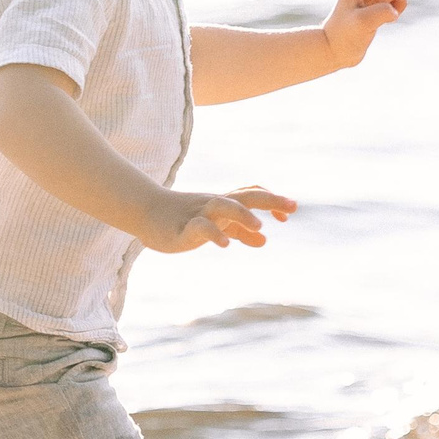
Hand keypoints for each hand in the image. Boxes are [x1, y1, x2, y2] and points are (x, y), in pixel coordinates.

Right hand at [147, 185, 296, 253]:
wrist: (145, 213)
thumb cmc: (182, 219)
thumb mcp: (216, 226)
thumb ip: (240, 232)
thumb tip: (264, 240)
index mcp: (224, 203)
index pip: (252, 194)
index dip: (273, 201)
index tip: (290, 213)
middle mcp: (215, 204)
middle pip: (246, 195)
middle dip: (270, 200)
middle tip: (293, 206)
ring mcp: (199, 214)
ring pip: (223, 205)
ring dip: (242, 214)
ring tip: (259, 227)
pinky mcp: (184, 228)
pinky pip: (201, 227)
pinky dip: (215, 234)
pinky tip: (226, 245)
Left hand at [321, 0, 407, 69]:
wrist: (333, 53)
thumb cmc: (343, 37)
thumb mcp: (362, 23)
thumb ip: (381, 12)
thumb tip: (394, 11)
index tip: (381, 7)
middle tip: (388, 13)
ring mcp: (369, 1)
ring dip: (398, 3)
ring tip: (390, 18)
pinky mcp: (374, 12)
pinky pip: (392, 3)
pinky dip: (395, 11)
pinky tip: (387, 21)